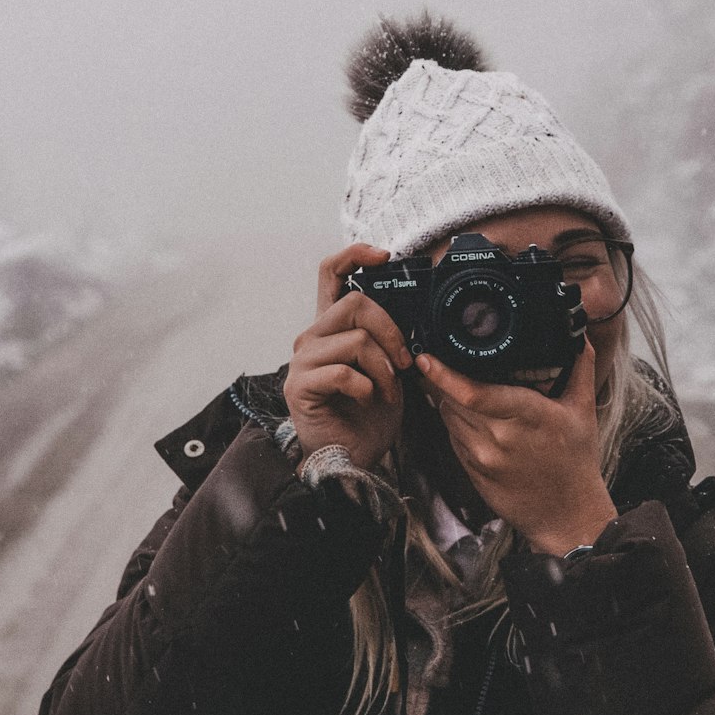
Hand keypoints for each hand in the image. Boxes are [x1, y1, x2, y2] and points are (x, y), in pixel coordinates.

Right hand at [283, 243, 413, 471]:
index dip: (354, 255)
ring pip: (356, 340)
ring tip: (388, 391)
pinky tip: (368, 400)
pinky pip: (344, 372)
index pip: (331, 274)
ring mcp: (302, 361)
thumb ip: (388, 338)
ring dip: (384, 368)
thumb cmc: (368, 415)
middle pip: (354, 303)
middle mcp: (312, 338)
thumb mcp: (387, 368)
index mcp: (332, 328)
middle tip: (404, 362)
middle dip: (391, 331)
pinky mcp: (300, 386)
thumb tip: (414, 314)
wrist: (351, 459)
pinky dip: (367, 387)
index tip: (383, 255)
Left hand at [416, 341, 616, 554]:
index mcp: (527, 416)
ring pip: (448, 417)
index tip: (426, 357)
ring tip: (460, 386)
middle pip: (452, 400)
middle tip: (441, 359)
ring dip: (448, 399)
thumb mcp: (583, 410)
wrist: (567, 515)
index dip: (444, 374)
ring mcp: (483, 458)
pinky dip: (456, 422)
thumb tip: (580, 334)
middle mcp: (500, 438)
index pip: (474, 392)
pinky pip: (453, 437)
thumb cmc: (576, 461)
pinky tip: (471, 417)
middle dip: (443, 379)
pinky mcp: (472, 472)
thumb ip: (579, 367)